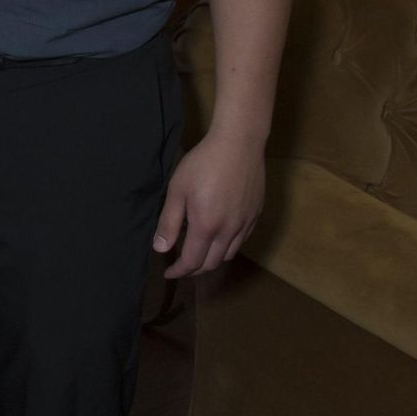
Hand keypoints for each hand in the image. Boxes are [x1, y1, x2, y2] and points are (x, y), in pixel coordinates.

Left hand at [152, 128, 264, 278]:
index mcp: (206, 226)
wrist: (238, 143)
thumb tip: (161, 249)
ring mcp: (245, 224)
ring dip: (211, 260)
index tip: (168, 272)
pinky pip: (241, 240)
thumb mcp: (178, 189)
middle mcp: (228, 231)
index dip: (179, 271)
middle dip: (194, 270)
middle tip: (182, 266)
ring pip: (228, 255)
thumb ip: (169, 222)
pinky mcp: (255, 214)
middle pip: (211, 263)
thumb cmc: (203, 163)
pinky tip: (220, 237)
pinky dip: (227, 247)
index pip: (192, 261)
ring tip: (199, 254)